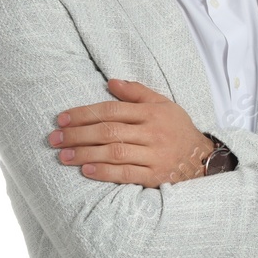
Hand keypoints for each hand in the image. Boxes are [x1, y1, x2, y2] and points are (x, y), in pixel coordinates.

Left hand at [49, 79, 210, 186]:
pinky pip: (127, 174)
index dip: (84, 114)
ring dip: (85, 154)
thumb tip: (111, 82)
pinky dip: (105, 172)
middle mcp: (153, 133)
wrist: (203, 159)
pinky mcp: (156, 176)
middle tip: (54, 138)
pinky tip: (86, 170)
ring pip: (115, 153)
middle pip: (109, 132)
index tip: (62, 119)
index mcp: (152, 113)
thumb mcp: (163, 104)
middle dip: (78, 135)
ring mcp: (155, 155)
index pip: (112, 110)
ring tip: (63, 155)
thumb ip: (137, 92)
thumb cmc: (178, 129)